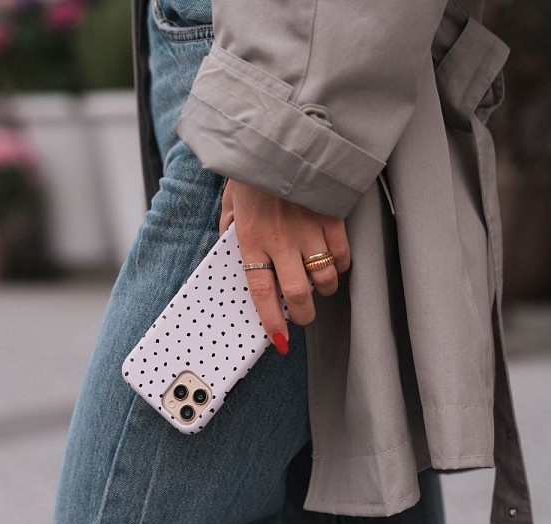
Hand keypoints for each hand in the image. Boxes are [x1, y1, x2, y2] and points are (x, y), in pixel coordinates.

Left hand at [219, 179, 350, 353]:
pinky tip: (334, 263)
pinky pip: (341, 253)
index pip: (261, 291)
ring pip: (324, 277)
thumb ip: (229, 225)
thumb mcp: (231, 198)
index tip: (280, 339)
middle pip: (297, 294)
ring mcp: (308, 230)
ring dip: (325, 290)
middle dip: (305, 315)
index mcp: (251, 239)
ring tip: (321, 286)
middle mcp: (280, 240)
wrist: (279, 137)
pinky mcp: (331, 217)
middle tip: (305, 316)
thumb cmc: (252, 168)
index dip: (272, 321)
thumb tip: (229, 241)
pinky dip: (340, 265)